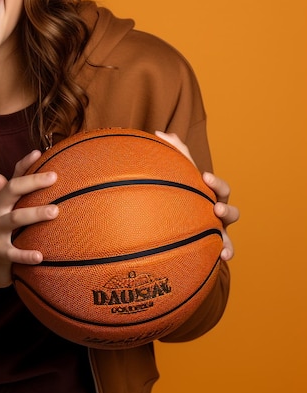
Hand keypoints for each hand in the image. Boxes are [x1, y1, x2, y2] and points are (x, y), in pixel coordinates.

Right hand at [0, 150, 58, 291]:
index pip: (12, 179)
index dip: (24, 165)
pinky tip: (40, 256)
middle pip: (12, 191)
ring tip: (55, 211)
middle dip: (32, 182)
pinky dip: (26, 254)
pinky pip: (13, 253)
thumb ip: (0, 195)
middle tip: (54, 177)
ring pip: (14, 219)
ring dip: (35, 214)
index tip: (39, 152)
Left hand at [156, 131, 238, 261]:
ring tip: (224, 248)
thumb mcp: (176, 175)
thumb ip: (172, 155)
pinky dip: (225, 254)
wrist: (169, 221)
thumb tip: (160, 133)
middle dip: (227, 211)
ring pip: (229, 236)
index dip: (215, 183)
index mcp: (210, 196)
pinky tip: (221, 259)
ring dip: (229, 240)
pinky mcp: (209, 248)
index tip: (204, 177)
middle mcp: (215, 214)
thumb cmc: (176, 193)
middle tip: (216, 210)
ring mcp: (214, 232)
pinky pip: (220, 253)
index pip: (219, 188)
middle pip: (231, 212)